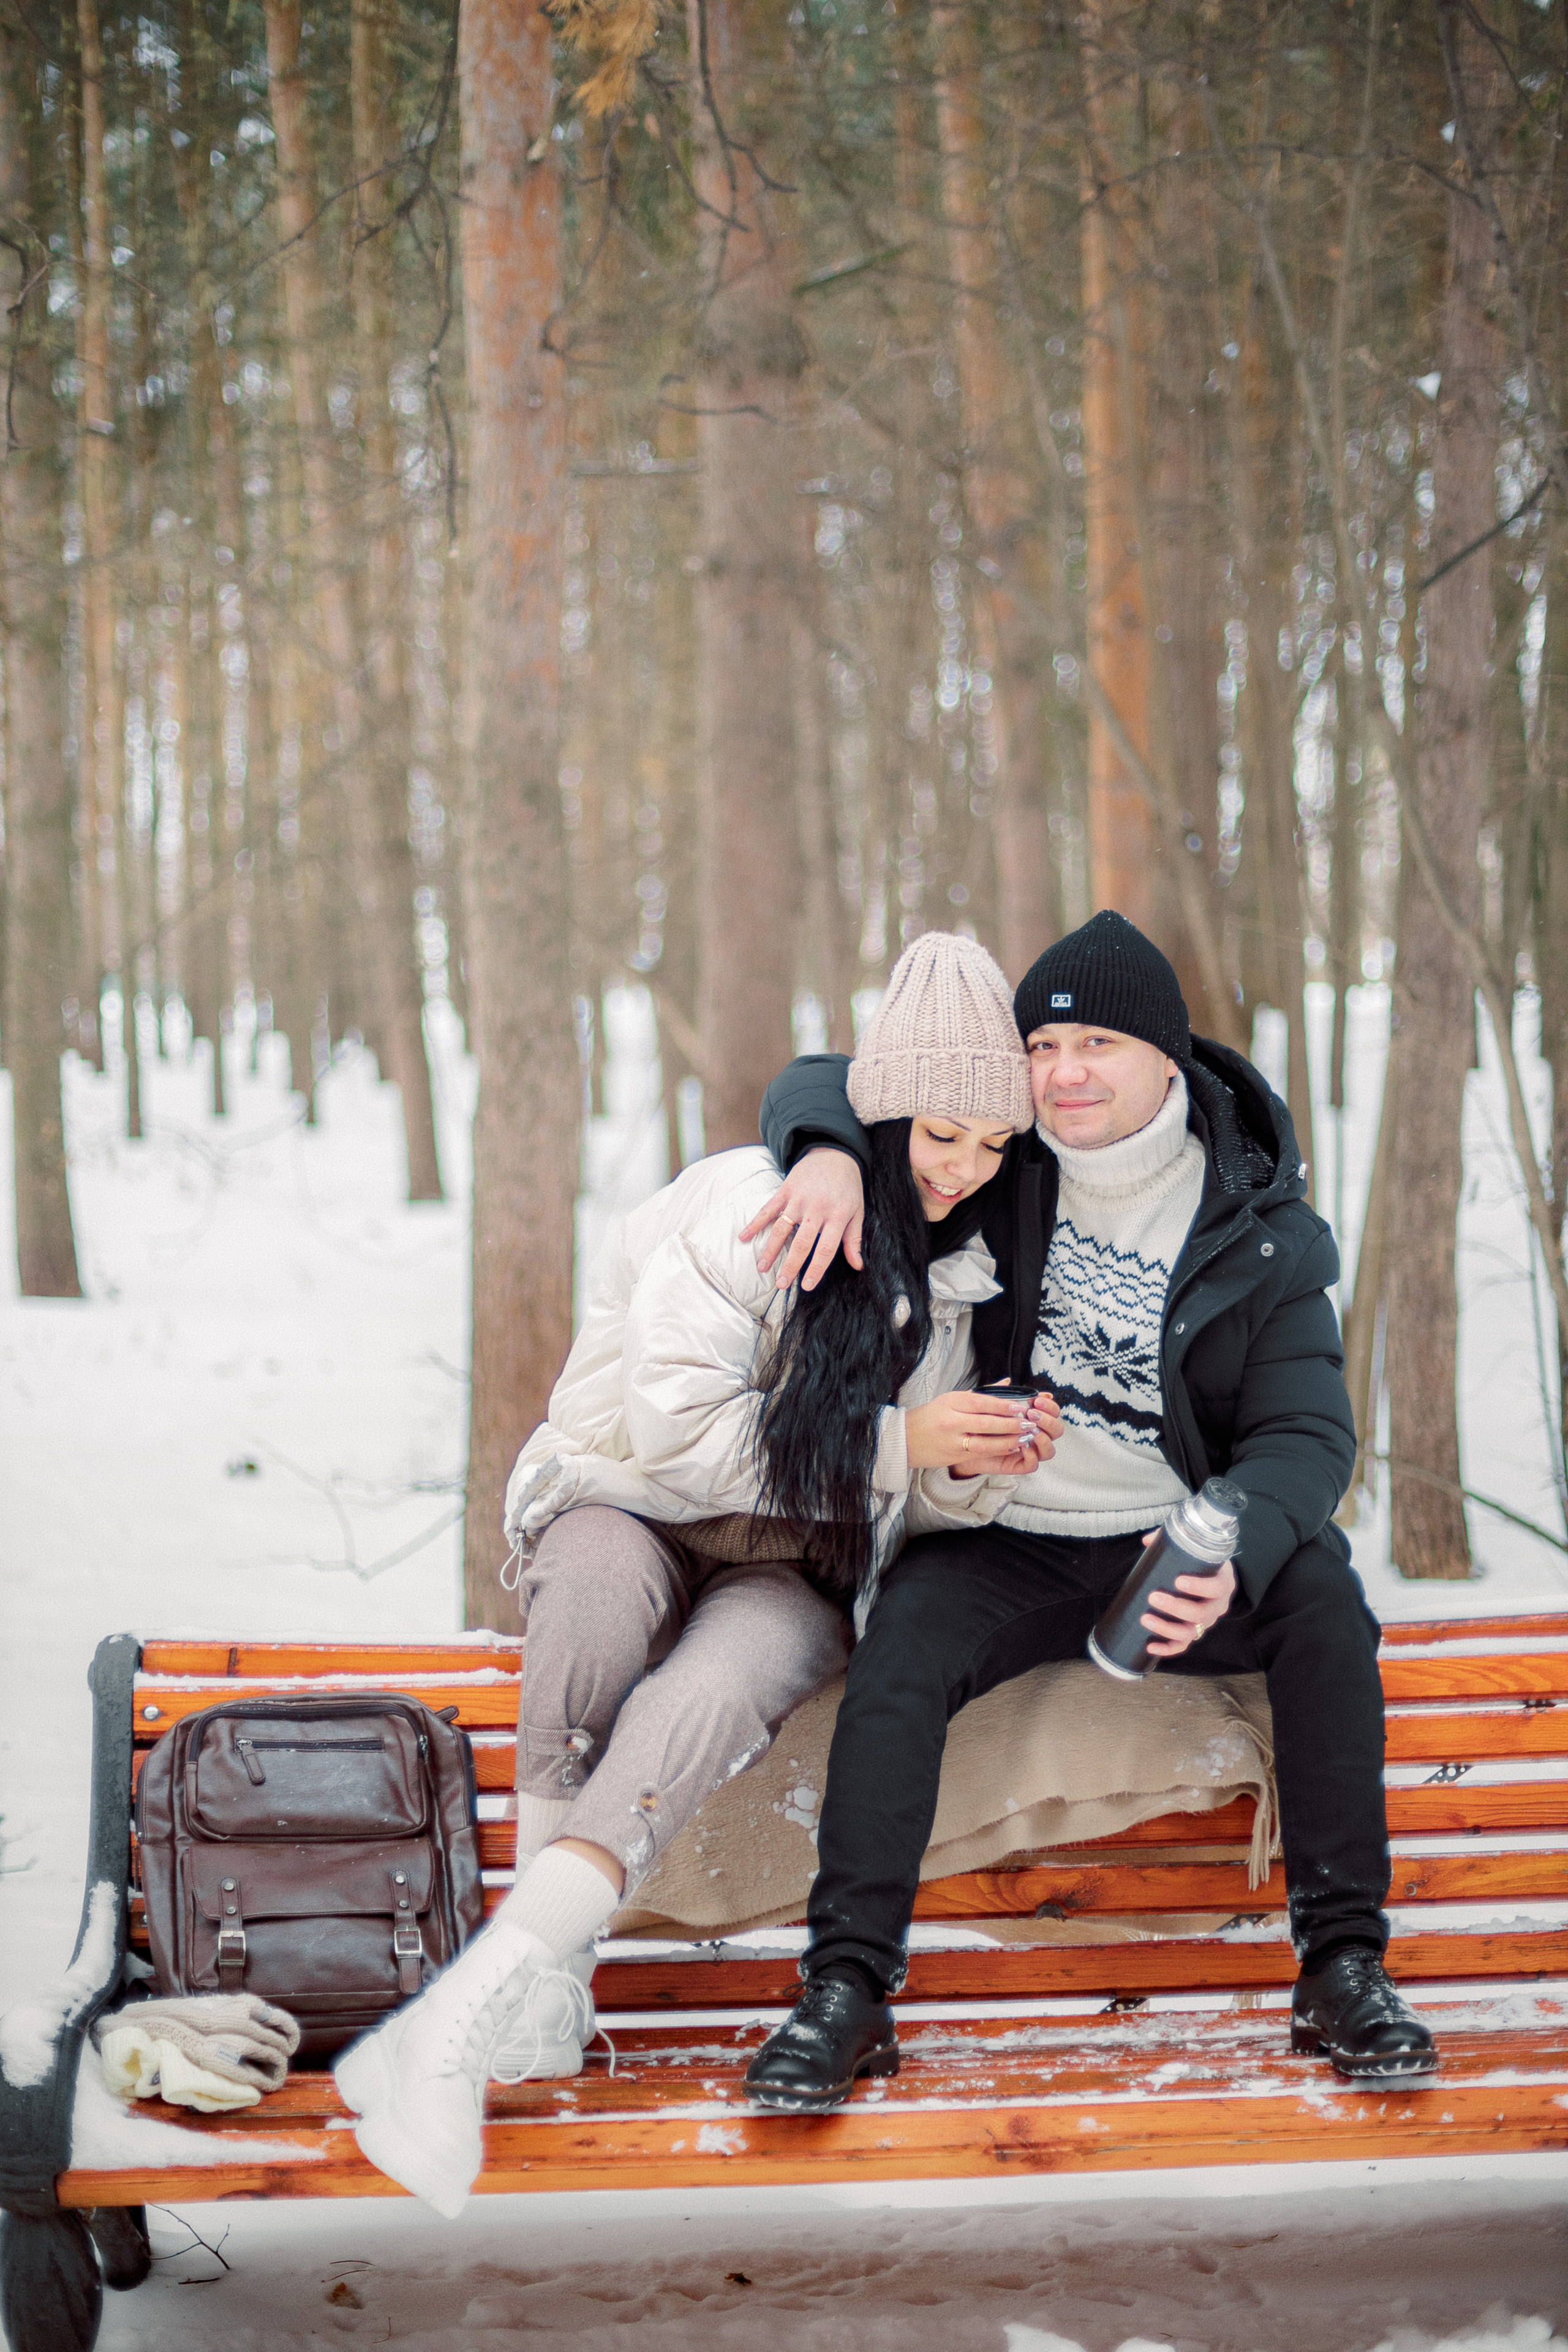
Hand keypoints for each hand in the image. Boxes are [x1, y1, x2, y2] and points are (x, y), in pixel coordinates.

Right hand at [740, 1147, 865, 1291]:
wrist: (834, 1152)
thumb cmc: (848, 1186)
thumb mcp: (857, 1211)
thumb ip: (854, 1238)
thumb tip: (858, 1265)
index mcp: (837, 1215)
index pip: (825, 1248)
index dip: (816, 1269)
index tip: (806, 1286)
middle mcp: (817, 1208)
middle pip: (801, 1242)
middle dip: (790, 1266)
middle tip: (780, 1284)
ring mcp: (798, 1198)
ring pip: (781, 1228)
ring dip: (770, 1249)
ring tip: (762, 1268)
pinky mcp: (785, 1190)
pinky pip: (768, 1209)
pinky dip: (755, 1223)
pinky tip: (744, 1237)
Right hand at [905, 1389, 1059, 1473]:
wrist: (905, 1439)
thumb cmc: (930, 1417)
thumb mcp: (950, 1399)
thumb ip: (980, 1393)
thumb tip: (1007, 1383)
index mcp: (951, 1402)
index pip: (981, 1402)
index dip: (1003, 1405)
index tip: (1020, 1407)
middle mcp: (951, 1421)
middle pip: (987, 1422)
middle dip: (1011, 1424)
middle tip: (1029, 1423)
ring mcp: (952, 1440)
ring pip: (986, 1442)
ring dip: (1009, 1440)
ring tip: (1026, 1437)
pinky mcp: (954, 1456)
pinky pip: (981, 1454)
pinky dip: (999, 1450)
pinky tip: (1012, 1447)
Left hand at [1138, 1536, 1236, 1658]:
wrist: (1214, 1578)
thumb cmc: (1202, 1562)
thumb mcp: (1196, 1549)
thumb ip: (1174, 1540)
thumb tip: (1148, 1540)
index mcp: (1223, 1583)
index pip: (1216, 1588)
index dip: (1199, 1586)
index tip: (1178, 1580)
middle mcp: (1218, 1606)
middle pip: (1201, 1614)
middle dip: (1176, 1608)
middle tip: (1153, 1597)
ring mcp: (1207, 1622)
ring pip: (1191, 1633)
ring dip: (1167, 1628)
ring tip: (1145, 1619)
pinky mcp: (1195, 1633)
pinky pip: (1183, 1646)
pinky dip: (1167, 1649)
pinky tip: (1150, 1646)